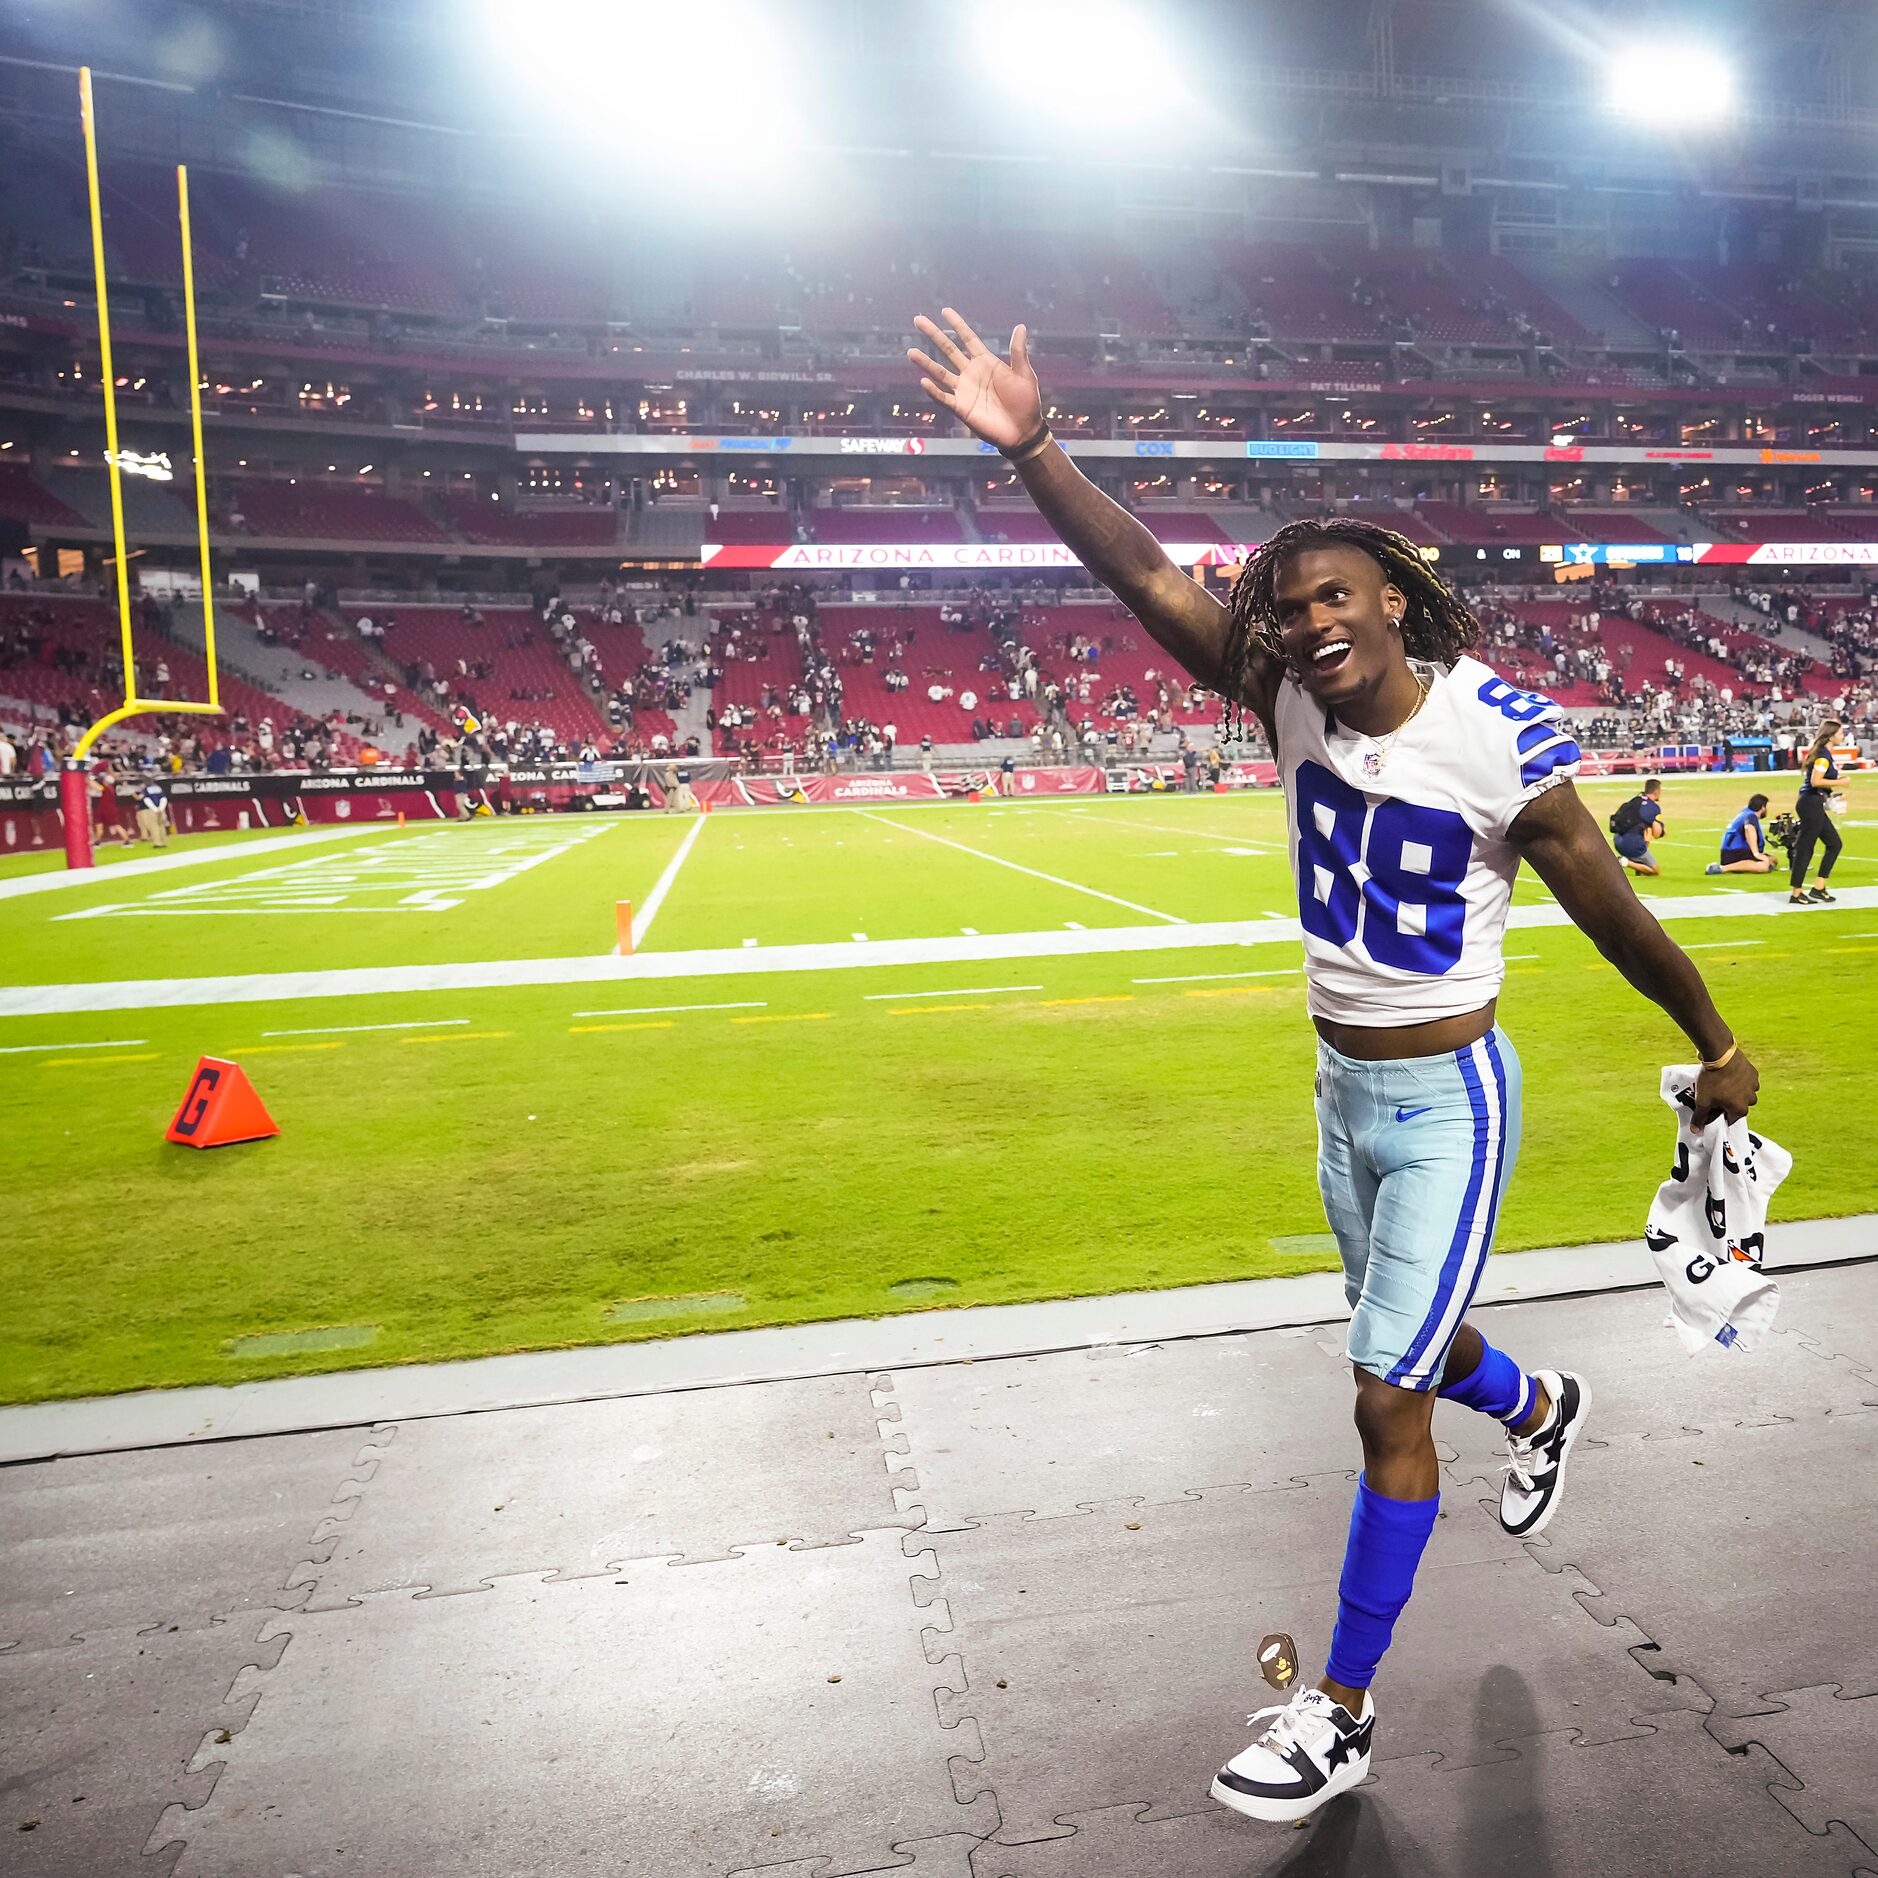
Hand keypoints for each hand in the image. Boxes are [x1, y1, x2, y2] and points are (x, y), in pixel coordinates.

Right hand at [908, 307, 1043, 451]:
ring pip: (940, 372)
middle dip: (934, 335)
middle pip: (948, 350)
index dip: (957, 325)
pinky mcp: (961, 408)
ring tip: (911, 351)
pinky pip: (944, 398)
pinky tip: (924, 381)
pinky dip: (933, 391)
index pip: (968, 339)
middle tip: (918, 320)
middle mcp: (971, 373)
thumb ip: (1018, 351)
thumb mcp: (1024, 374)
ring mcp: (964, 390)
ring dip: (925, 362)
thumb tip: (1020, 326)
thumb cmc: (1026, 402)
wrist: (1023, 431)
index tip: (945, 311)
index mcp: (986, 362)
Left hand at [1692, 1047, 1757, 1127]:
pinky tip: (1727, 1075)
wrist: (1720, 1055)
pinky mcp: (1753, 1073)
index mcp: (1740, 1109)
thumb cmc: (1712, 1081)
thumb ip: (1700, 1117)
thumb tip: (1696, 1130)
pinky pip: (1745, 1081)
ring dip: (1733, 1091)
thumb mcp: (1702, 1102)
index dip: (1717, 1114)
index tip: (1710, 1107)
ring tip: (1720, 1083)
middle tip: (1713, 1094)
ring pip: (1743, 1093)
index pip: (1729, 1119)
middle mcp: (1751, 1099)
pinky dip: (1738, 1080)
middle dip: (1726, 1102)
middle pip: (1737, 1106)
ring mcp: (1753, 1085)